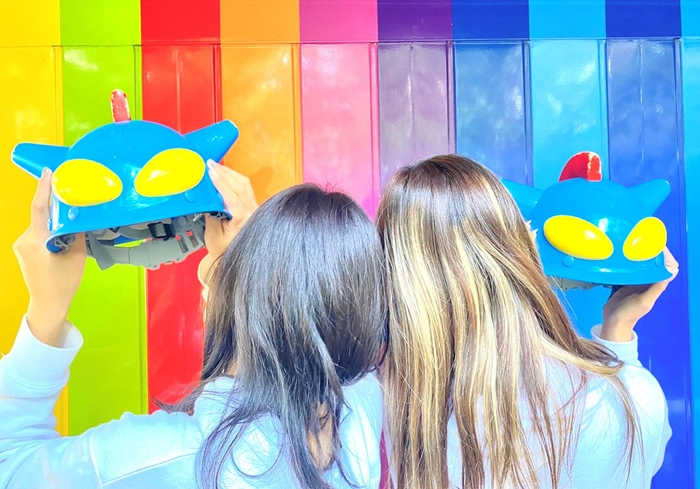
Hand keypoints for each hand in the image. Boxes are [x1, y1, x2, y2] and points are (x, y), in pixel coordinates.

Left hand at [13, 168, 86, 346]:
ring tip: (71, 224)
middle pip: (42, 216)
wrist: (47, 304)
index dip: (43, 188)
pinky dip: (50, 230)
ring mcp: (21, 245)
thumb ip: (77, 233)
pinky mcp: (23, 249)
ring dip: (54, 222)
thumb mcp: (77, 257)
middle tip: (72, 197)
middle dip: (56, 208)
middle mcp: (24, 239)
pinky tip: (62, 237)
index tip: (48, 171)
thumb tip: (80, 215)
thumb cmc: (64, 283)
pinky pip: (38, 232)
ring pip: (41, 225)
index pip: (39, 208)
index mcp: (37, 241)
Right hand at [200, 161, 257, 283]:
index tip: (211, 173)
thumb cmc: (223, 249)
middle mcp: (253, 213)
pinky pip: (244, 187)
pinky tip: (223, 173)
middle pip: (241, 186)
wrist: (232, 257)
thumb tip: (206, 193)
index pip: (234, 199)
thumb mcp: (212, 233)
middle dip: (224, 173)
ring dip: (229, 173)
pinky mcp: (252, 205)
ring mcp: (254, 208)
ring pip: (244, 184)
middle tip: (209, 164)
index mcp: (244, 221)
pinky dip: (233, 178)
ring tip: (214, 166)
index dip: (222, 184)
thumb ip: (211, 212)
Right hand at [601, 247, 678, 341]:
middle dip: (651, 250)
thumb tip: (670, 271)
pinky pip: (629, 266)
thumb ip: (656, 288)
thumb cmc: (630, 312)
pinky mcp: (624, 279)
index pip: (667, 266)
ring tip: (631, 244)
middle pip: (654, 261)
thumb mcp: (645, 301)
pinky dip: (627, 260)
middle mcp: (647, 280)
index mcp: (656, 284)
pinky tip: (621, 254)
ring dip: (638, 254)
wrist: (613, 321)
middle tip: (641, 241)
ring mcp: (636, 279)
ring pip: (641, 262)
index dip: (665, 255)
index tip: (656, 246)